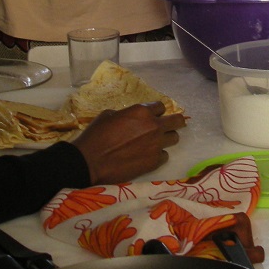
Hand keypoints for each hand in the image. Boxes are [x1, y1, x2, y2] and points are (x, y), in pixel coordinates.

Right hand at [71, 101, 185, 183]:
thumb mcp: (109, 115)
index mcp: (142, 112)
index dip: (155, 111)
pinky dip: (158, 155)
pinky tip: (147, 156)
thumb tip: (132, 119)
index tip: (151, 116)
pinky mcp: (154, 162)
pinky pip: (165, 155)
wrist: (90, 162)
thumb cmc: (96, 135)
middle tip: (167, 127)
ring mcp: (156, 145)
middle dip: (173, 122)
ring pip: (174, 138)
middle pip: (177, 121)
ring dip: (166, 139)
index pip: (161, 106)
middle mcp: (154, 126)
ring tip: (154, 143)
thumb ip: (127, 114)